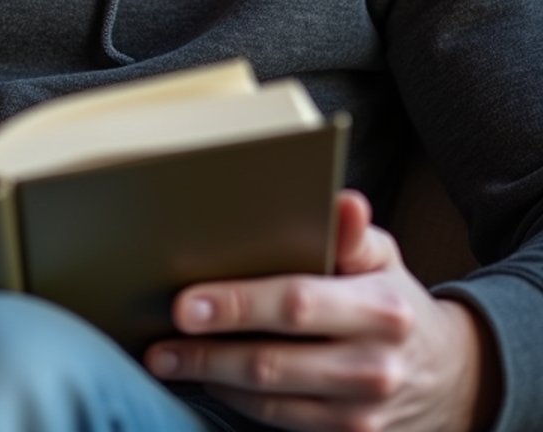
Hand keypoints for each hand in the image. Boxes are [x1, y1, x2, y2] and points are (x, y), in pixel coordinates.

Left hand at [145, 190, 500, 431]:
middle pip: (273, 361)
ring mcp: (362, 413)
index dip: (238, 304)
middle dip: (209, 351)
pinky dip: (238, 401)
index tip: (187, 302)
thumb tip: (342, 200)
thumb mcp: (382, 257)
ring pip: (269, 400)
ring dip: (213, 379)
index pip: (297, 304)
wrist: (450, 378)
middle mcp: (374, 366)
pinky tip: (209, 379)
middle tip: (161, 340)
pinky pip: (281, 421)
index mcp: (381, 310)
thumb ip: (352, 232)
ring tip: (168, 358)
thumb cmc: (393, 299)